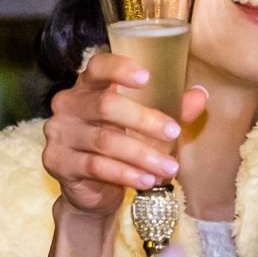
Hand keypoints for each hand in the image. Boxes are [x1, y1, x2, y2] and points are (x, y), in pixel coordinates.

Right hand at [42, 50, 209, 213]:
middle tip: (174, 133)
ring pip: (105, 141)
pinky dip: (126, 174)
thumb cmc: (120, 144)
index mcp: (88, 86)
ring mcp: (59, 133)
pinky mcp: (57, 161)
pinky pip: (96, 166)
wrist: (91, 189)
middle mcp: (68, 104)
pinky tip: (147, 181)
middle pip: (106, 106)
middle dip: (144, 120)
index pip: (98, 67)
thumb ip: (171, 109)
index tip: (147, 77)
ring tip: (169, 166)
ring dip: (142, 155)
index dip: (120, 68)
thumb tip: (200, 95)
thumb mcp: (146, 126)